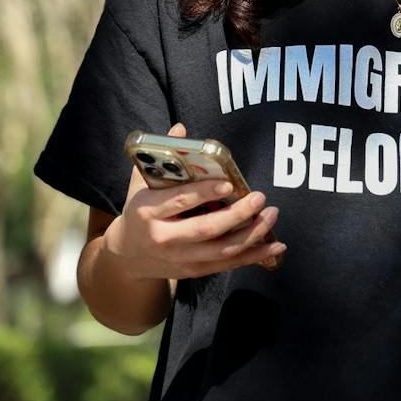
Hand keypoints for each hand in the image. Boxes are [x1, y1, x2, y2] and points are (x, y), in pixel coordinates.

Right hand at [107, 124, 283, 279]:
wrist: (126, 256)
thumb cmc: (139, 212)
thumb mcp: (139, 185)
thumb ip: (160, 159)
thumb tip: (181, 129)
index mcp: (148, 211)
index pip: (180, 201)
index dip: (205, 193)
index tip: (229, 184)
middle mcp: (164, 238)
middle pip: (206, 228)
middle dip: (236, 215)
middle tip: (260, 197)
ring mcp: (180, 258)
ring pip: (222, 249)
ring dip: (252, 234)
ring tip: (271, 215)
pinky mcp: (193, 271)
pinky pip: (227, 264)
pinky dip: (253, 256)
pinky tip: (275, 244)